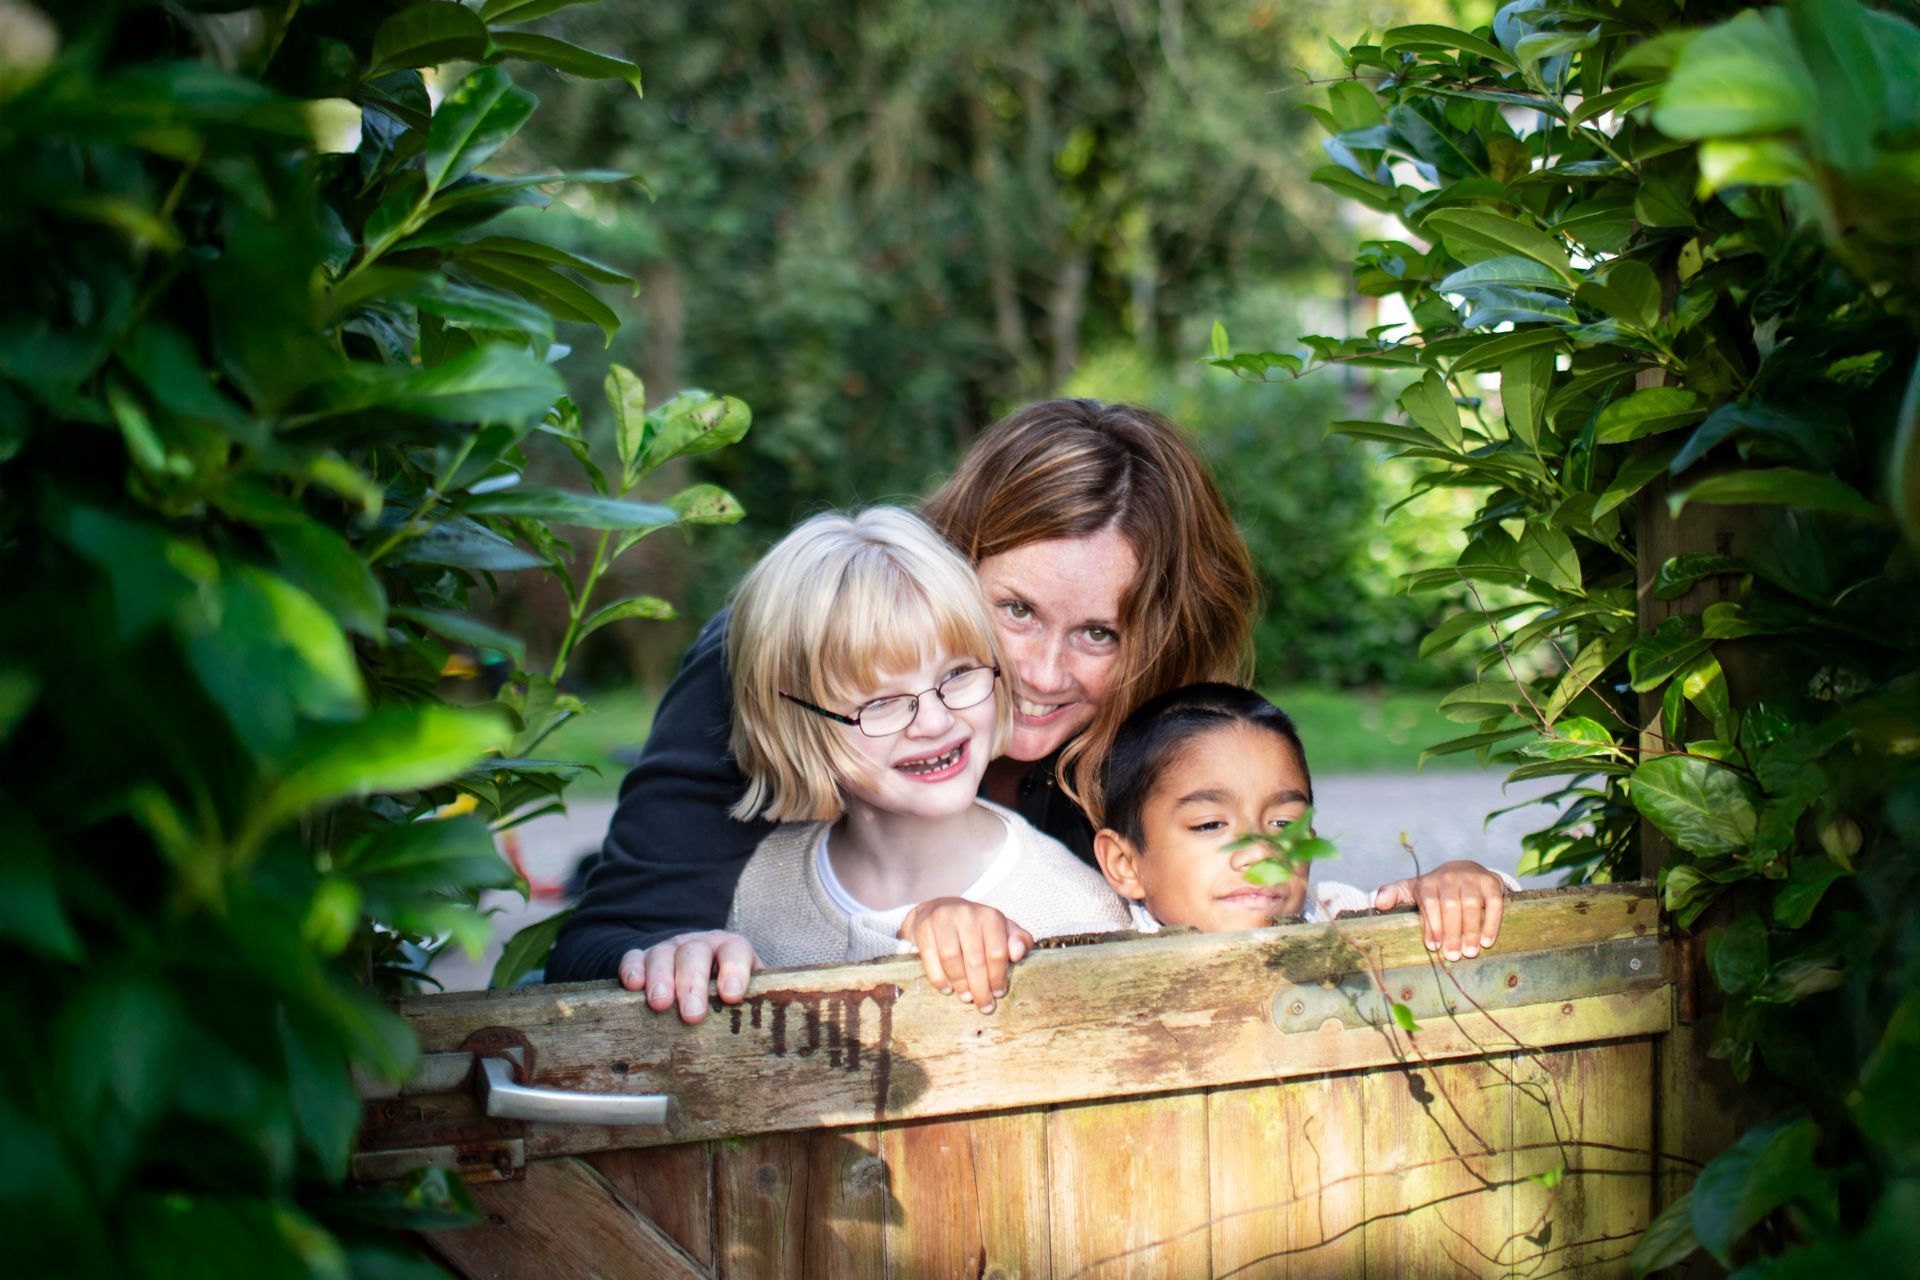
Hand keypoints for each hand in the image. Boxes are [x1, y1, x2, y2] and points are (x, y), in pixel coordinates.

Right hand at [617, 930, 758, 1024]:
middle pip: (695, 954)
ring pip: (663, 955)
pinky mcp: (643, 958)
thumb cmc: (724, 991)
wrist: (695, 970)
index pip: (735, 951)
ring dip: (661, 979)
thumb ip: (755, 1006)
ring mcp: (670, 949)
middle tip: (693, 1014)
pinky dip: (632, 970)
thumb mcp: (744, 994)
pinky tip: (633, 987)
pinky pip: (633, 958)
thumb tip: (768, 1040)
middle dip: (693, 983)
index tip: (731, 996)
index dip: (734, 971)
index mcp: (730, 950)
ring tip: (660, 1005)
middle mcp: (700, 945)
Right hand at [897, 898, 1033, 1013]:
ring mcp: (943, 919)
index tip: (998, 993)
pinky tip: (947, 989)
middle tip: (984, 1006)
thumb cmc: (976, 927)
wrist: (938, 909)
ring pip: (951, 959)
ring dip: (960, 984)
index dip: (998, 977)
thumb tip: (1018, 954)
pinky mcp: (923, 927)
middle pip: (974, 960)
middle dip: (981, 988)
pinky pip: (930, 958)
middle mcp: (967, 914)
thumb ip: (1019, 940)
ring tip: (966, 997)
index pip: (997, 952)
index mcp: (990, 916)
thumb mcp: (1001, 930)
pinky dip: (939, 978)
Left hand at [1374, 860, 1507, 961]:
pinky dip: (1491, 923)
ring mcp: (1472, 878)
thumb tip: (1378, 904)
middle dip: (1451, 933)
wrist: (1466, 870)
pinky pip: (1493, 903)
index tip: (1433, 947)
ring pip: (1471, 905)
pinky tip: (1486, 941)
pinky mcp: (1491, 883)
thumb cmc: (1435, 890)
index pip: (1429, 902)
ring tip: (1469, 952)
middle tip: (1453, 956)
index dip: (1431, 925)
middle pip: (1451, 906)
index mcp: (1428, 882)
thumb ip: (1393, 895)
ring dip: (1470, 931)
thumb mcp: (1412, 890)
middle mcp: (1449, 877)